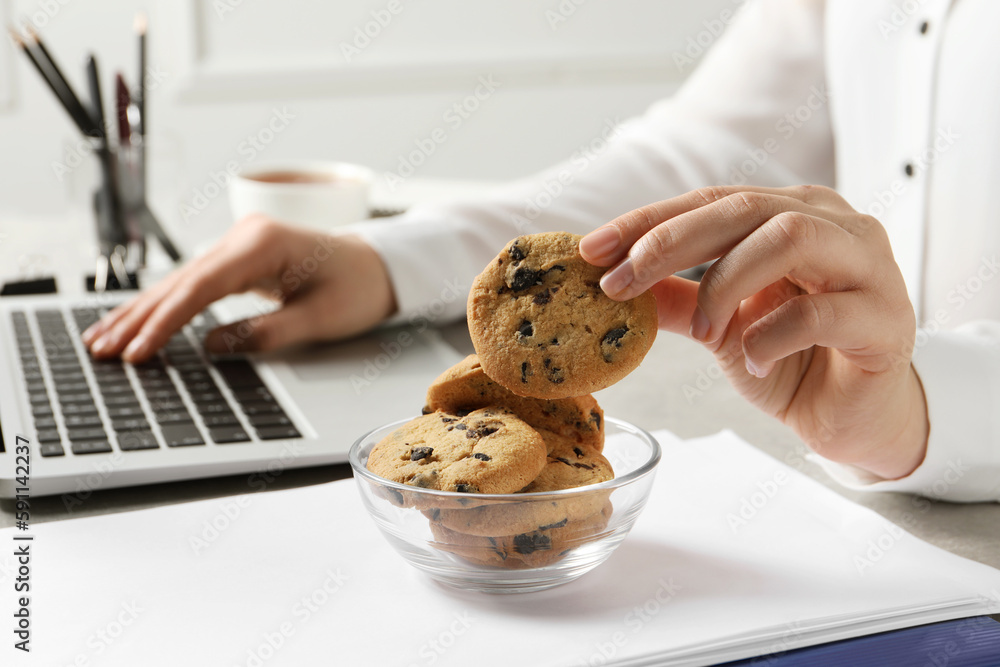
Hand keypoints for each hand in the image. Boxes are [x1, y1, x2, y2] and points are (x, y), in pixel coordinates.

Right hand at [83, 216, 395, 362]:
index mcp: (263, 244)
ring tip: (101, 339)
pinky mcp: (238, 259)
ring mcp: (238, 245)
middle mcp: (244, 238)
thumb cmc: (358, 288)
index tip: (140, 349)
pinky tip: (135, 322)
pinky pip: (193, 285)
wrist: (379, 268)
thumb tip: (211, 346)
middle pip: (180, 281)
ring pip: (180, 282)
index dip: (167, 320)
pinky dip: (164, 306)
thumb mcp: (320, 318)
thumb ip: (267, 332)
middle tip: (102, 349)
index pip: (202, 286)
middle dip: (139, 317)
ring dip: (141, 312)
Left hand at [580, 185, 927, 479]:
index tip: (591, 249)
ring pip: (789, 238)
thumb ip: (677, 298)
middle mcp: (834, 224)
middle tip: (619, 282)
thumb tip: (612, 281)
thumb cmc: (794, 361)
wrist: (855, 418)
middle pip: (744, 209)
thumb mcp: (721, 327)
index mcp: (791, 213)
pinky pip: (820, 312)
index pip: (710, 201)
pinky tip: (752, 361)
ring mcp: (868, 266)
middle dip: (670, 242)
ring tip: (700, 333)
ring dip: (725, 285)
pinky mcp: (886, 318)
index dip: (646, 222)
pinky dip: (771, 336)